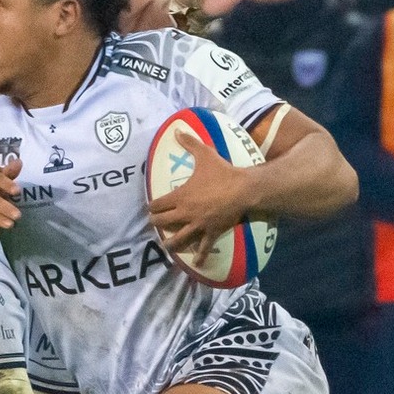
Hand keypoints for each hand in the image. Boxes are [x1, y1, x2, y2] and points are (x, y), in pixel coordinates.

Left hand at [148, 134, 251, 261]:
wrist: (243, 189)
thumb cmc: (222, 172)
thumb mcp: (205, 155)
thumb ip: (189, 143)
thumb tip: (177, 130)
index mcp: (180, 196)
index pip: (157, 204)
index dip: (151, 206)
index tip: (150, 206)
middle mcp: (185, 213)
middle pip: (162, 221)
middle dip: (156, 222)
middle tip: (154, 223)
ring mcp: (198, 225)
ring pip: (178, 238)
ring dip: (170, 243)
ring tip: (165, 246)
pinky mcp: (211, 232)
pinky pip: (203, 246)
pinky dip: (200, 255)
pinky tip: (197, 263)